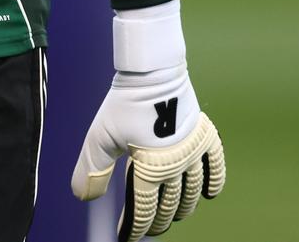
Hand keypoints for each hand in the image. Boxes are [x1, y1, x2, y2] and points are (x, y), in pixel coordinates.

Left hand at [72, 1, 226, 236]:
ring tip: (174, 216)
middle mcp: (175, 164)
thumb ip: (91, 169)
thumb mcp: (100, 137)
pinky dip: (213, 182)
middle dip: (157, 220)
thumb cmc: (123, 103)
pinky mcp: (204, 135)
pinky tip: (208, 194)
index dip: (135, 227)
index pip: (143, 209)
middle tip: (149, 228)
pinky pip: (215, 166)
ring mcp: (192, 151)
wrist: (152, 72)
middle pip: (169, 205)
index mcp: (149, 167)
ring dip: (183, 207)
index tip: (128, 237)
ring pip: (192, 191)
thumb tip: (83, 198)